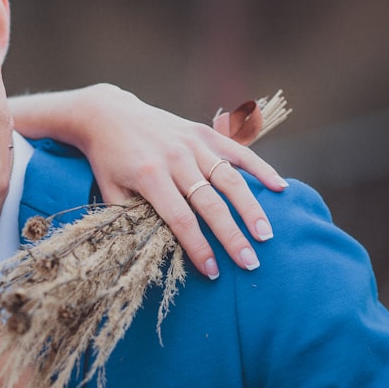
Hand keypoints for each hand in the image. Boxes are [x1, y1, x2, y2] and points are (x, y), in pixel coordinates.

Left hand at [10, 84, 287, 279]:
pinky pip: (237, 151)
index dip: (198, 247)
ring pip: (229, 179)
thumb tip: (150, 251)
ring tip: (267, 235)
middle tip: (250, 263)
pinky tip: (279, 187)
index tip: (213, 272)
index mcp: (149, 176)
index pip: (180, 219)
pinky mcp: (203, 132)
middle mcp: (175, 158)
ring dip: (251, 208)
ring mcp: (192, 143)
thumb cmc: (108, 160)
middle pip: (210, 203)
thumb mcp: (109, 190)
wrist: (108, 115)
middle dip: (231, 236)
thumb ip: (129, 218)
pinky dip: (260, 168)